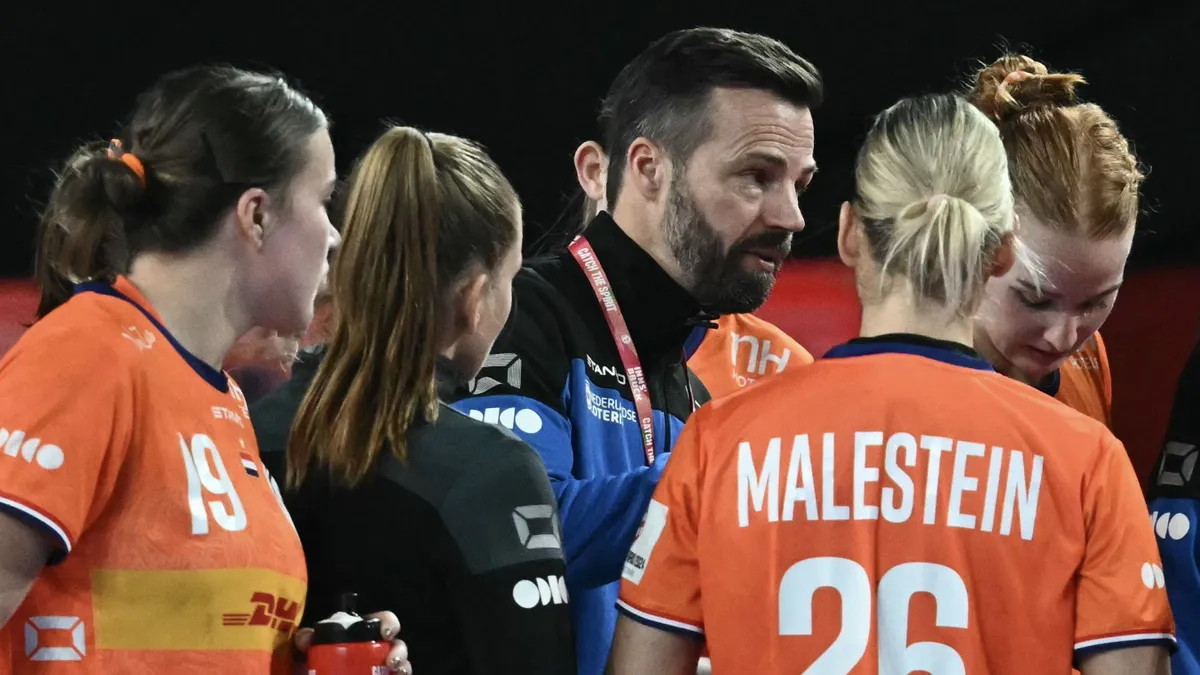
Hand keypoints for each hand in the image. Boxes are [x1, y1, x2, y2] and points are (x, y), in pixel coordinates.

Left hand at [293, 610, 411, 673]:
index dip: (388, 623)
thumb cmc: (313, 666)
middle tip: (392, 660)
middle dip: (400, 649)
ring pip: (401, 663)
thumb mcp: (307, 651)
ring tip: (397, 672)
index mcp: (360, 634)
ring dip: (403, 665)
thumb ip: (305, 641)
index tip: (386, 633)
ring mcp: (381, 668)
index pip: (380, 622)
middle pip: (396, 643)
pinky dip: (403, 674)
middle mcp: (376, 650)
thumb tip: (307, 638)